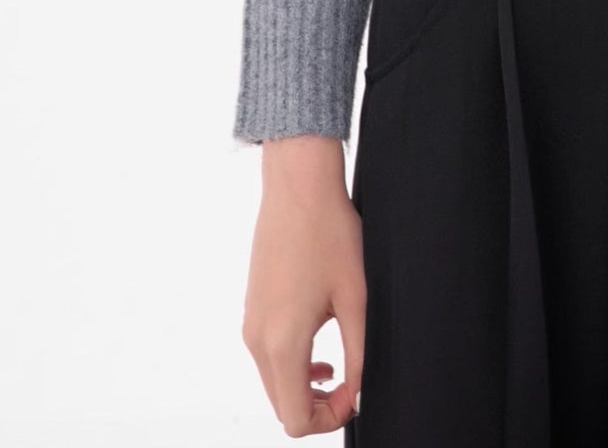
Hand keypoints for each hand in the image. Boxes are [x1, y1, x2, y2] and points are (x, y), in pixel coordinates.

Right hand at [242, 136, 365, 434]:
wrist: (299, 187)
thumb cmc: (329, 233)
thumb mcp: (355, 298)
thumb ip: (357, 354)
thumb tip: (356, 390)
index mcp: (282, 342)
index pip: (295, 419)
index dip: (329, 419)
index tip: (355, 394)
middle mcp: (258, 339)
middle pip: (282, 405)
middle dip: (317, 407)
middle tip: (350, 386)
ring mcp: (250, 323)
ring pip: (274, 382)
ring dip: (304, 386)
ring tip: (338, 367)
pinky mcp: (251, 309)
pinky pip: (267, 356)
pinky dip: (292, 363)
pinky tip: (318, 343)